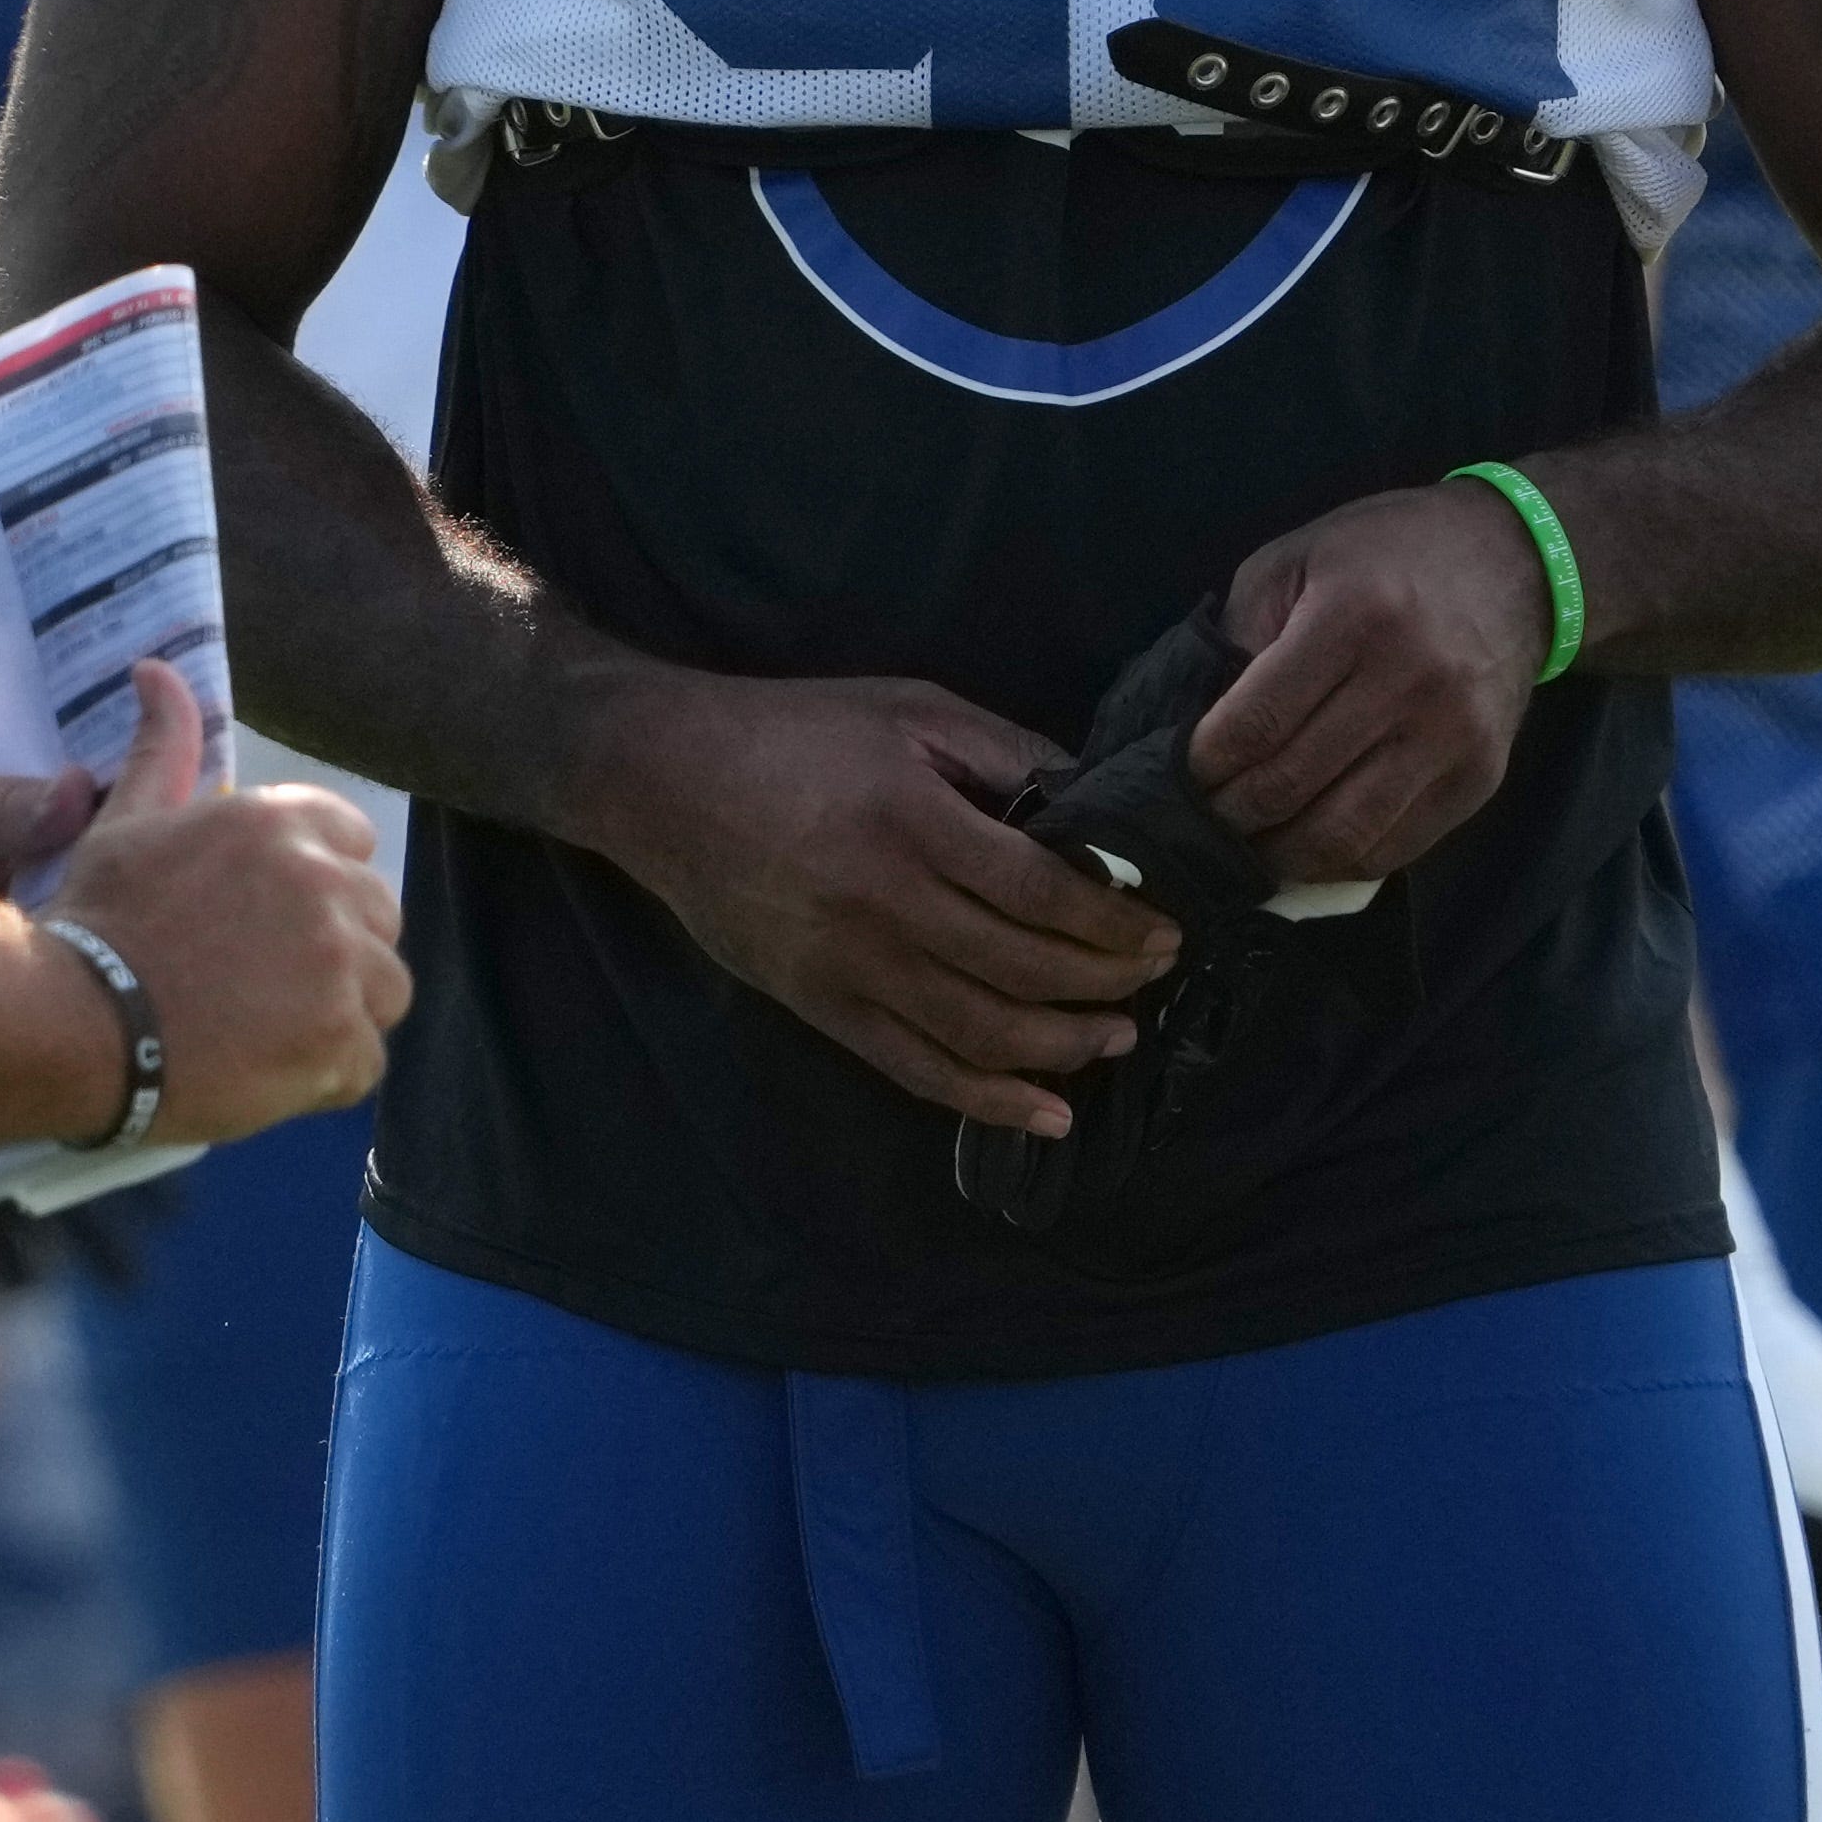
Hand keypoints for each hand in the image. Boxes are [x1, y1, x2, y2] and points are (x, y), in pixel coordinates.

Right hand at [51, 659, 404, 1142]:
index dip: (317, 890)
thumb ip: (162, 749)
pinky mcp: (340, 1036)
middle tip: (263, 987)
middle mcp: (326, 882)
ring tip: (268, 1034)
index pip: (354, 845)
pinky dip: (326, 1075)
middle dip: (337, 952)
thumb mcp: (126, 821)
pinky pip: (365, 1062)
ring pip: (385, 990)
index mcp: (283, 822)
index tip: (268, 925)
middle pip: (378, 920)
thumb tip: (158, 668)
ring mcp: (340, 961)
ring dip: (340, 1015)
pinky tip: (268, 1074)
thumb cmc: (97, 921)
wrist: (72, 1023)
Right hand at [587, 668, 1184, 1138]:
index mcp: (911, 820)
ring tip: (1116, 1036)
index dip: (1114, 923)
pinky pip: (915, 1069)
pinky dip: (987, 1101)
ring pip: (978, 1033)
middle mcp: (882, 903)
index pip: (1040, 893)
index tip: (1164, 931)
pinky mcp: (818, 1006)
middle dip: (1105, 983)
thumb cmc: (791, 730)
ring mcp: (846, 965)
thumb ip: (1006, 753)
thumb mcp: (909, 709)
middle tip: (1154, 978)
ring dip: (1062, 1048)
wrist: (657, 779)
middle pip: (1022, 969)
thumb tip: (1096, 807)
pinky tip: (1046, 1113)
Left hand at [1185, 484, 1554, 888]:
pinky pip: (1397, 847)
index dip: (1205, 766)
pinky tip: (1307, 850)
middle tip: (1199, 821)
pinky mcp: (1482, 775)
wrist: (1517, 561)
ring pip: (1344, 833)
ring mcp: (1452, 736)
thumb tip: (1200, 723)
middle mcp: (1409, 680)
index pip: (1258, 723)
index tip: (1178, 777)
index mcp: (1353, 617)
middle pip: (1293, 784)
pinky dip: (1340, 862)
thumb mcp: (1299, 558)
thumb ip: (1244, 631)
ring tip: (1247, 847)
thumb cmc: (1389, 553)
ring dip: (1280, 855)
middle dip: (1231, 815)